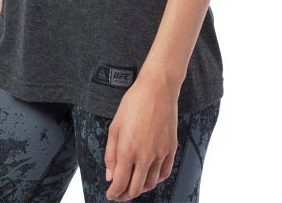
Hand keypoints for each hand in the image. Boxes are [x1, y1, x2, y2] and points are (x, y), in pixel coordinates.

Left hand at [104, 68, 180, 200]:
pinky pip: (165, 173)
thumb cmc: (134, 103)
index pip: (120, 183)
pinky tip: (151, 176)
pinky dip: (157, 180)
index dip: (114, 193)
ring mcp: (160, 153)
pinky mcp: (171, 148)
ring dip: (141, 188)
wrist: (158, 89)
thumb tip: (110, 176)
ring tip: (134, 186)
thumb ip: (111, 154)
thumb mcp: (115, 126)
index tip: (110, 195)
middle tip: (120, 194)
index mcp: (128, 150)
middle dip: (125, 195)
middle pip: (135, 188)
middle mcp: (145, 156)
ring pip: (151, 183)